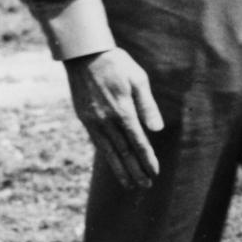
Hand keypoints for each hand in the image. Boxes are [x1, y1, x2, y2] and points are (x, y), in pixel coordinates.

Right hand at [64, 49, 163, 189]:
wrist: (84, 54)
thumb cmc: (116, 63)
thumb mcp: (138, 79)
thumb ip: (148, 106)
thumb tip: (157, 130)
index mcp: (123, 111)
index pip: (138, 142)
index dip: (147, 159)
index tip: (155, 172)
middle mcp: (107, 120)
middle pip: (124, 152)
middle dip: (135, 171)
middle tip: (145, 186)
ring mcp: (93, 121)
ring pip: (109, 152)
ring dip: (120, 170)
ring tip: (129, 185)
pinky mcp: (84, 119)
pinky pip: (98, 143)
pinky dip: (107, 157)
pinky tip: (113, 163)